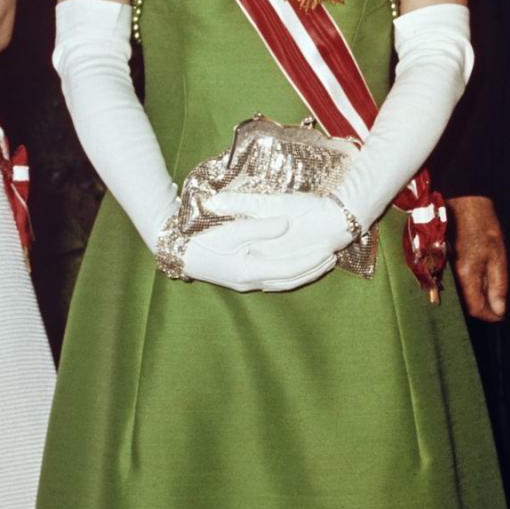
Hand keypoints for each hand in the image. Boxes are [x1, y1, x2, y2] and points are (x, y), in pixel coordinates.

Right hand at [201, 192, 348, 291]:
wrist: (177, 251)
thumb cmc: (203, 239)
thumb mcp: (232, 230)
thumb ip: (260, 227)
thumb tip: (286, 225)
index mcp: (249, 270)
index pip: (289, 268)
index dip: (310, 260)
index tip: (328, 250)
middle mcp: (250, 282)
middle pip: (290, 279)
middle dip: (312, 269)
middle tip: (332, 258)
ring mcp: (245, 284)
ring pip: (283, 282)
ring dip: (303, 273)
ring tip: (320, 263)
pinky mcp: (241, 280)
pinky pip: (273, 280)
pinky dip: (289, 274)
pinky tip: (295, 266)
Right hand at [449, 195, 507, 321]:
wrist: (462, 203)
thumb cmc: (483, 226)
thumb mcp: (498, 255)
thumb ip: (498, 285)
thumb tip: (499, 309)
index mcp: (467, 274)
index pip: (476, 308)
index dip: (489, 316)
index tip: (500, 315)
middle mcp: (452, 275)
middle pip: (465, 304)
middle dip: (481, 308)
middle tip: (496, 304)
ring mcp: (444, 269)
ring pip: (459, 295)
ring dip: (474, 298)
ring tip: (488, 291)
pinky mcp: (442, 263)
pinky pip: (453, 284)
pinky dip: (466, 288)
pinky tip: (476, 280)